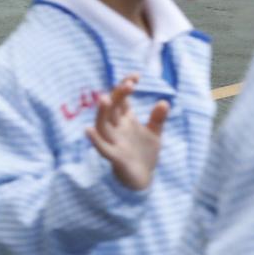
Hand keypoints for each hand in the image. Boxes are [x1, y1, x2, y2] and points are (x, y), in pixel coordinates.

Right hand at [86, 76, 169, 190]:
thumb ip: (157, 118)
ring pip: (103, 125)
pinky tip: (89, 131)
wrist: (143, 178)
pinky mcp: (115, 157)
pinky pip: (102, 148)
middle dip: (118, 95)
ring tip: (105, 98)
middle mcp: (117, 128)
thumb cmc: (145, 153)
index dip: (126, 85)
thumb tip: (164, 102)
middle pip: (112, 108)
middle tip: (129, 85)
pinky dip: (95, 140)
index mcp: (125, 119)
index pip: (122, 98)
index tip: (136, 75)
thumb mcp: (154, 133)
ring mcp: (114, 142)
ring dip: (102, 112)